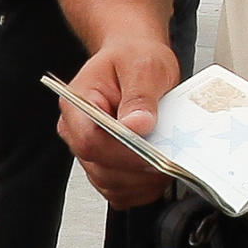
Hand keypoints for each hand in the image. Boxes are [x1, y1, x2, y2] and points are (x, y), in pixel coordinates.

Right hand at [59, 36, 184, 207]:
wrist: (134, 58)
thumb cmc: (133, 57)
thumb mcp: (143, 65)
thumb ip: (140, 96)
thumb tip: (138, 125)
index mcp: (77, 104)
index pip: (90, 140)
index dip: (123, 153)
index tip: (153, 152)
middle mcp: (77, 131)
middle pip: (100, 168)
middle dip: (138, 170)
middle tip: (170, 159)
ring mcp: (90, 152)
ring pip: (110, 184)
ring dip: (142, 181)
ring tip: (167, 162)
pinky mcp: (105, 165)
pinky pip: (119, 191)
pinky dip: (141, 188)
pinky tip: (158, 172)